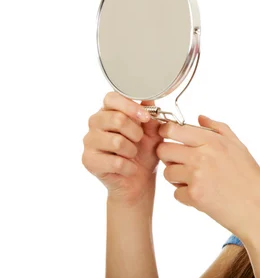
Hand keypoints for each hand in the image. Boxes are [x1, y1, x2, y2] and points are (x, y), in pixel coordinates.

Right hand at [82, 91, 163, 206]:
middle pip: (116, 119)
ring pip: (116, 141)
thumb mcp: (154, 132)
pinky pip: (115, 162)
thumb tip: (150, 99)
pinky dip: (129, 167)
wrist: (139, 180)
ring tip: (132, 154)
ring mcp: (89, 141)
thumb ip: (151, 116)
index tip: (145, 118)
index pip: (111, 98)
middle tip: (139, 140)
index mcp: (109, 110)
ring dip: (132, 151)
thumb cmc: (144, 152)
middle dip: (136, 132)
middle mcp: (95, 123)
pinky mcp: (88, 160)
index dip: (130, 106)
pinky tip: (128, 168)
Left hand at [156, 115, 259, 241]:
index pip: (173, 129)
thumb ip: (218, 129)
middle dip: (169, 157)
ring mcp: (197, 176)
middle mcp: (202, 155)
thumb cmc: (251, 179)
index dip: (166, 133)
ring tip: (197, 181)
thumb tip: (200, 117)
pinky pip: (175, 193)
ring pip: (167, 172)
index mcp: (213, 141)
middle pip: (163, 150)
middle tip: (182, 163)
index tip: (169, 138)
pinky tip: (203, 195)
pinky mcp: (194, 196)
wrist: (259, 209)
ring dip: (177, 178)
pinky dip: (186, 196)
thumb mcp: (239, 147)